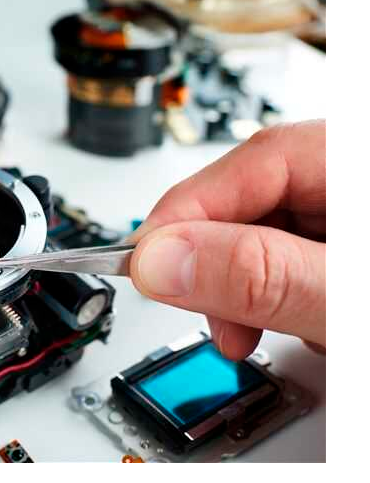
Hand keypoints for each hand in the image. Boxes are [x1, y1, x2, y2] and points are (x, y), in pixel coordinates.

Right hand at [129, 120, 325, 358]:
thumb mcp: (344, 300)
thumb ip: (261, 276)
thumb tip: (162, 261)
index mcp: (350, 162)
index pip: (256, 158)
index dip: (188, 208)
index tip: (142, 260)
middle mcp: (345, 178)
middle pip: (256, 196)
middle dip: (217, 259)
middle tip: (193, 305)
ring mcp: (342, 214)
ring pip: (270, 230)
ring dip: (243, 285)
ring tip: (245, 333)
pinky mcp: (338, 248)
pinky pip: (294, 255)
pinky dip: (277, 293)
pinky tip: (293, 325)